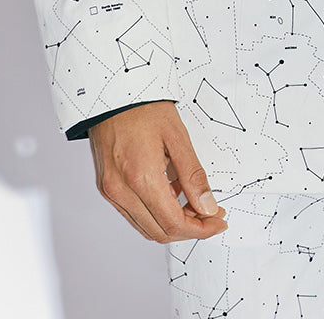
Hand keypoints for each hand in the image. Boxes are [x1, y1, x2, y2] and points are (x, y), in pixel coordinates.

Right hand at [88, 101, 228, 242]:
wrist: (113, 92)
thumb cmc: (143, 107)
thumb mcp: (177, 136)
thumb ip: (193, 175)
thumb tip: (207, 206)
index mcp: (140, 177)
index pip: (174, 223)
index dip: (201, 228)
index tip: (217, 222)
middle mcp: (121, 190)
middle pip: (160, 231)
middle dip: (190, 228)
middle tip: (210, 214)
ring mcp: (110, 191)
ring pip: (146, 227)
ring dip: (172, 223)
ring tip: (192, 202)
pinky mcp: (106, 187)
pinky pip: (133, 214)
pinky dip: (155, 213)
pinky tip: (170, 194)